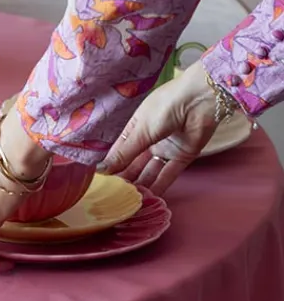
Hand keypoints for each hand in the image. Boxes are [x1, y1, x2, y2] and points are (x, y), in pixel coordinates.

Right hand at [99, 61, 219, 194]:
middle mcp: (149, 141)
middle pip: (134, 164)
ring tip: (130, 201)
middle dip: (126, 179)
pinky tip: (150, 198)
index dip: (111, 167)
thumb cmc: (164, 107)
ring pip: (150, 171)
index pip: (119, 153)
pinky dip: (160, 185)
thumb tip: (103, 169)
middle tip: (115, 197)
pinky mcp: (183, 157)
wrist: (199, 99)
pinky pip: (169, 174)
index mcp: (135, 130)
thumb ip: (124, 153)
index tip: (102, 184)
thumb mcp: (140, 131)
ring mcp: (166, 149)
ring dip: (142, 185)